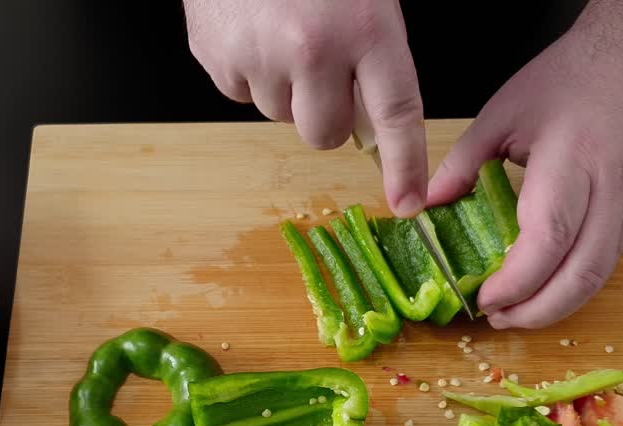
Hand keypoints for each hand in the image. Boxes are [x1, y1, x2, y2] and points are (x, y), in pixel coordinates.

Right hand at [183, 0, 428, 216]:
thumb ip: (375, 56)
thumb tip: (371, 129)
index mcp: (364, 26)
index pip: (395, 114)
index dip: (404, 164)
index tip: (408, 202)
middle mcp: (311, 48)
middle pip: (325, 133)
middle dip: (326, 113)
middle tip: (323, 67)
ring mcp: (256, 56)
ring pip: (280, 114)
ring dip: (286, 88)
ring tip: (282, 31)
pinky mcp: (214, 57)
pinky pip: (241, 93)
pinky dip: (249, 71)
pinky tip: (252, 29)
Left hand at [427, 6, 622, 328]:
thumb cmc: (572, 79)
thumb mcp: (503, 113)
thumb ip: (463, 163)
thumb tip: (429, 206)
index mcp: (571, 163)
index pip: (548, 239)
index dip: (516, 281)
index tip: (483, 298)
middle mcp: (609, 191)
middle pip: (581, 274)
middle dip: (537, 310)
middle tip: (497, 319)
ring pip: (600, 276)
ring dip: (557, 306)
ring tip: (516, 312)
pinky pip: (608, 261)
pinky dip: (575, 284)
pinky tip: (545, 287)